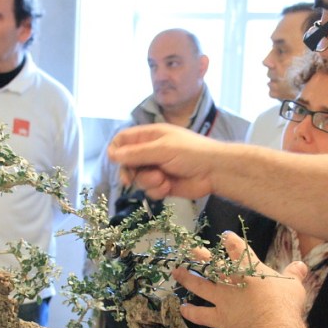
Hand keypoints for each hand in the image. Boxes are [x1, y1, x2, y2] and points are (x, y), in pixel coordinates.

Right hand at [107, 124, 222, 199]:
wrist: (215, 171)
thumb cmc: (191, 152)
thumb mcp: (162, 149)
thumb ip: (137, 153)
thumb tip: (112, 155)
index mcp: (150, 136)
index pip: (123, 140)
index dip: (116, 149)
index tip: (115, 161)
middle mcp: (151, 152)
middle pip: (127, 163)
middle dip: (130, 171)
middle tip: (130, 179)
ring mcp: (156, 169)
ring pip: (138, 179)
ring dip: (147, 181)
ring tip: (162, 179)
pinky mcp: (163, 185)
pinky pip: (150, 191)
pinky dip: (157, 190)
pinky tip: (169, 187)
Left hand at [172, 232, 308, 327]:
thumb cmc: (285, 304)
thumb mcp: (294, 285)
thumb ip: (294, 274)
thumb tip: (301, 266)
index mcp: (250, 267)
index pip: (237, 248)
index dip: (230, 240)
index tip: (225, 236)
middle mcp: (232, 280)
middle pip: (211, 263)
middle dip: (200, 255)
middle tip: (190, 248)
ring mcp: (223, 299)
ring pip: (200, 285)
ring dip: (187, 278)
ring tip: (176, 272)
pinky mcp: (220, 318)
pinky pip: (201, 314)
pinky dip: (191, 312)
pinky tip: (182, 308)